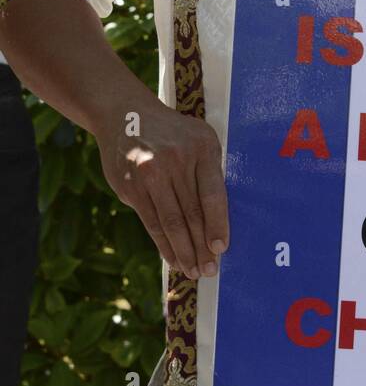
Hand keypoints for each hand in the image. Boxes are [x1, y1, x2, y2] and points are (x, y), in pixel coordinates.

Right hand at [96, 101, 228, 280]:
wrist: (125, 115)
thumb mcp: (199, 138)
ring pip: (170, 222)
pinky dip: (163, 244)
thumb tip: (220, 219)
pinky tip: (173, 258)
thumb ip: (210, 171)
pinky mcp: (131, 187)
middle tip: (210, 270)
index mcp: (201, 148)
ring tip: (193, 271)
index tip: (221, 248)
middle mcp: (175, 160)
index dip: (217, 224)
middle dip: (202, 246)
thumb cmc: (173, 133)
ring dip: (183, 251)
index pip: (212, 194)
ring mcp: (150, 173)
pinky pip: (151, 222)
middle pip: (192, 213)